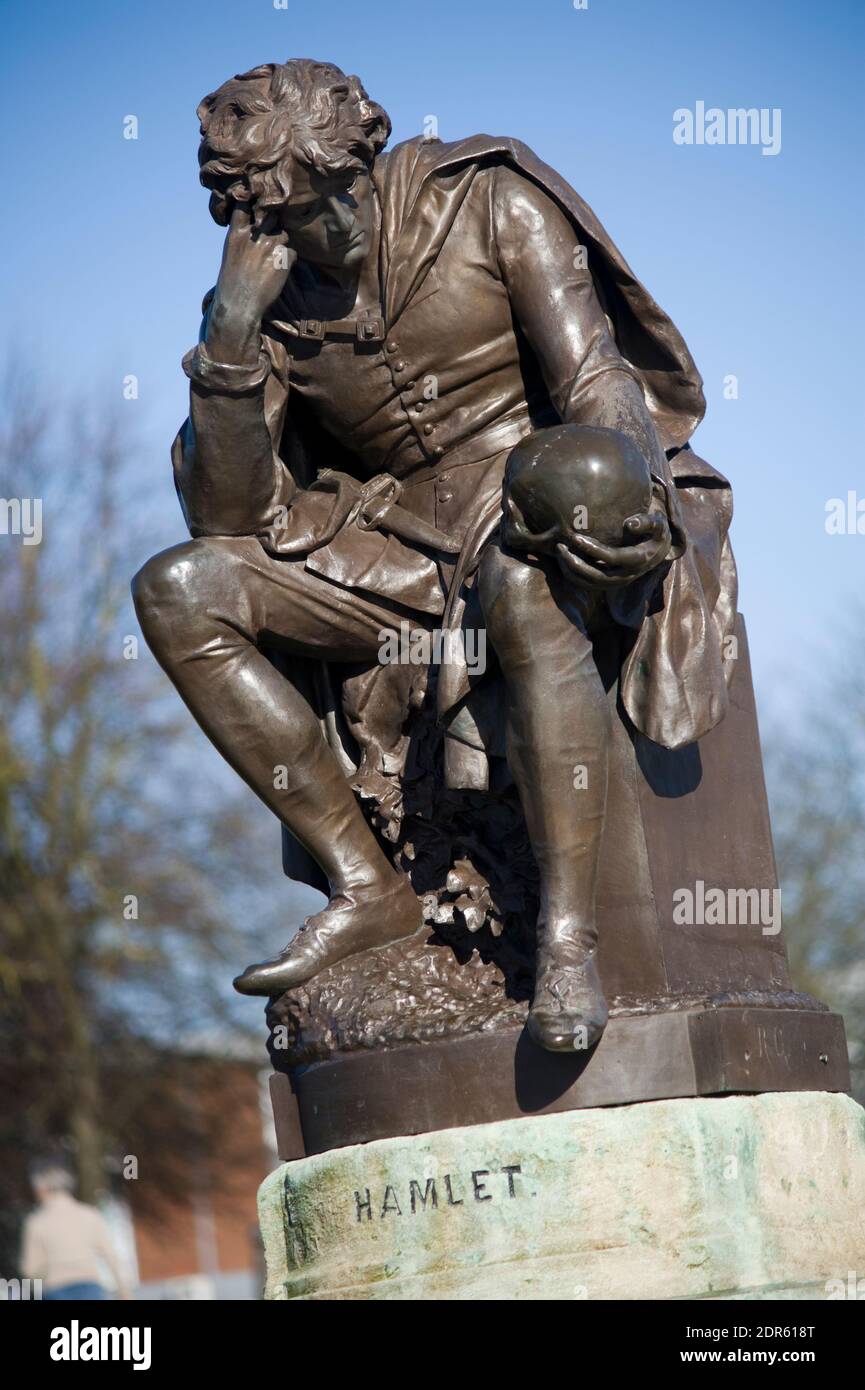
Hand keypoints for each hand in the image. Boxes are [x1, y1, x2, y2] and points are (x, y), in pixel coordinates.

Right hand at [206, 205, 296, 363]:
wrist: (239, 305)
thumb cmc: (231, 283)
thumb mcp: (231, 254)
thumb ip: (243, 238)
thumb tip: (258, 228)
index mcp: (237, 233)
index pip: (245, 204)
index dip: (253, 201)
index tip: (256, 203)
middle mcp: (254, 236)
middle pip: (270, 216)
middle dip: (272, 224)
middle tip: (269, 239)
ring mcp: (270, 246)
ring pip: (283, 234)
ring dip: (281, 243)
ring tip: (271, 260)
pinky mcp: (284, 259)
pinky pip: (292, 252)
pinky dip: (288, 260)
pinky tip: (278, 271)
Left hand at [556, 509, 671, 589]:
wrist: (658, 549)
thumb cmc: (655, 532)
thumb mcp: (658, 524)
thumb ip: (646, 522)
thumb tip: (629, 524)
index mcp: (639, 560)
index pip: (613, 557)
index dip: (593, 549)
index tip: (576, 537)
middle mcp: (628, 575)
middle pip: (598, 576)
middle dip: (577, 563)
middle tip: (560, 547)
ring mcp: (619, 582)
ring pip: (592, 584)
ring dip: (572, 572)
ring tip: (559, 554)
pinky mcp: (610, 584)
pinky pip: (589, 585)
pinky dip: (575, 577)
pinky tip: (563, 562)